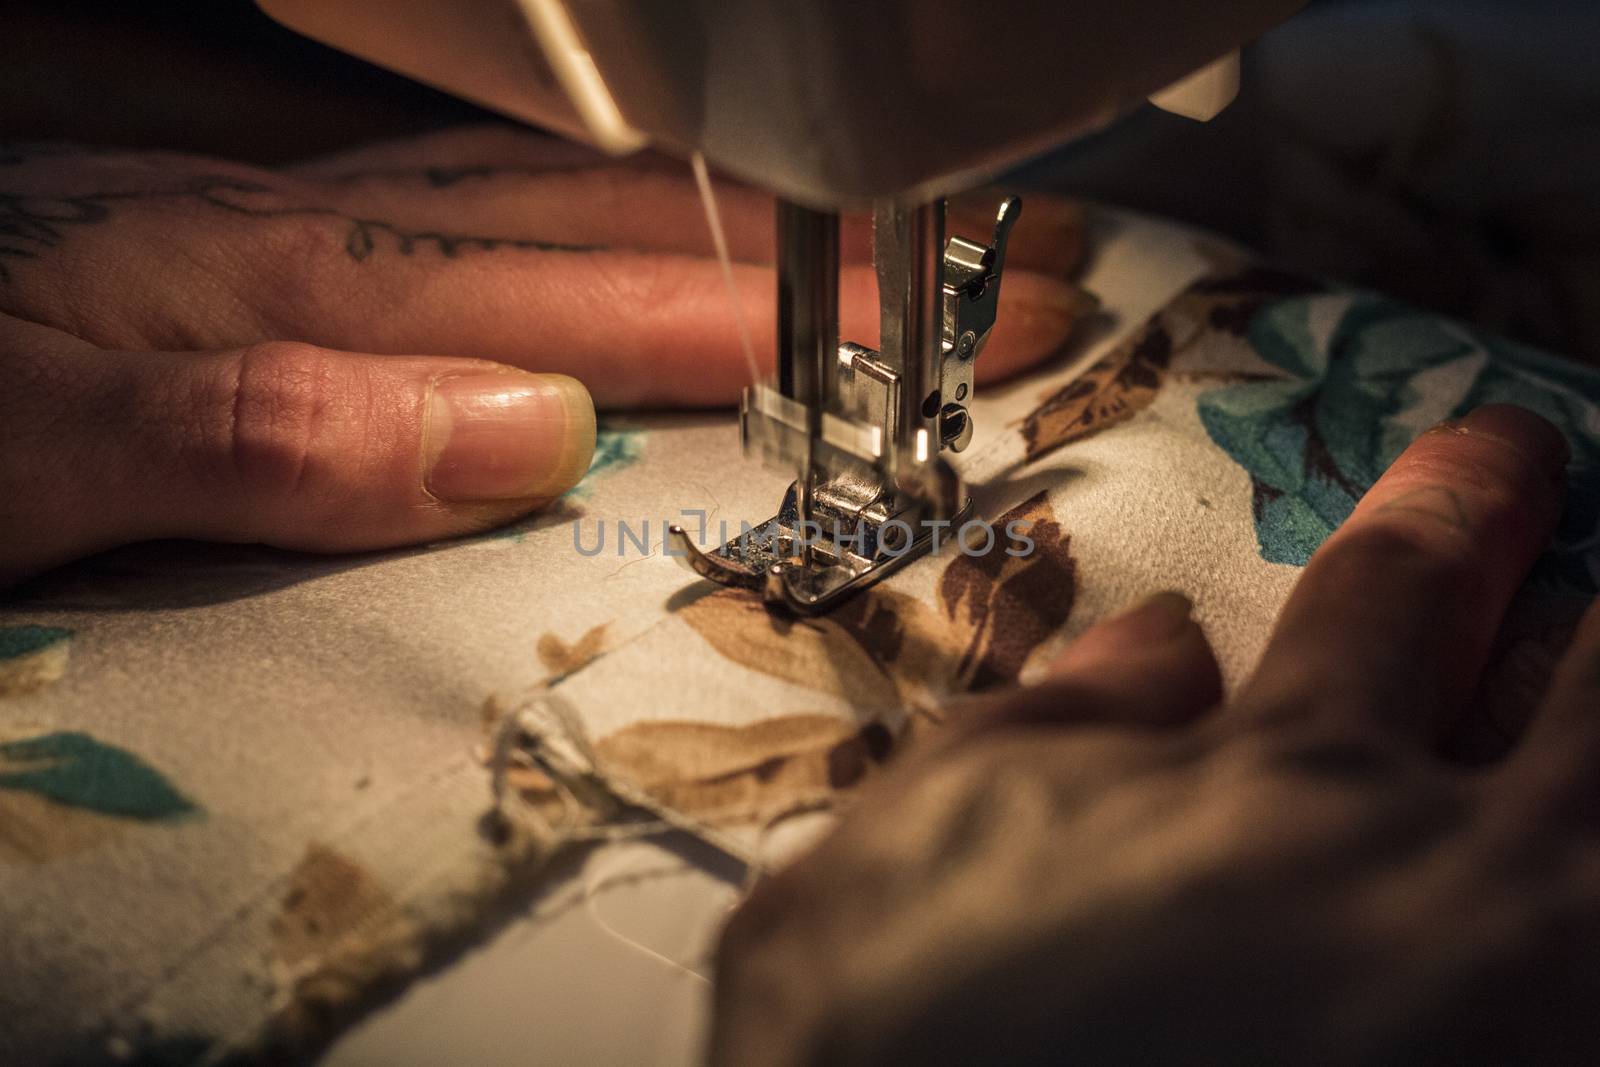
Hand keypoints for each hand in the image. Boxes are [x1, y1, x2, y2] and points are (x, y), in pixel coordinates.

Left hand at [0, 127, 1089, 585]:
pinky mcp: (232, 260)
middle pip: (597, 237)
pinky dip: (561, 235)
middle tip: (942, 275)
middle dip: (787, 260)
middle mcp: (301, 246)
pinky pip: (443, 226)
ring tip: (831, 246)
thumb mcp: (33, 448)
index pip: (580, 301)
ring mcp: (275, 239)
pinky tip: (603, 254)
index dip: (761, 318)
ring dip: (699, 233)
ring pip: (534, 214)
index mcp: (279, 291)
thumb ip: (268, 434)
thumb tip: (521, 430)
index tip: (907, 331)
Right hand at [712, 404, 1599, 1063]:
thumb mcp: (929, 834)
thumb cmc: (892, 1035)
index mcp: (1275, 774)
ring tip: (1598, 684)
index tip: (1497, 456)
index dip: (1457, 507)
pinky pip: (1589, 979)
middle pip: (1595, 701)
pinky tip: (1563, 897)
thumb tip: (1164, 650)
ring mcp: (1498, 1010)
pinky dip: (1583, 914)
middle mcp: (1419, 876)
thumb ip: (1059, 726)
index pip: (1397, 591)